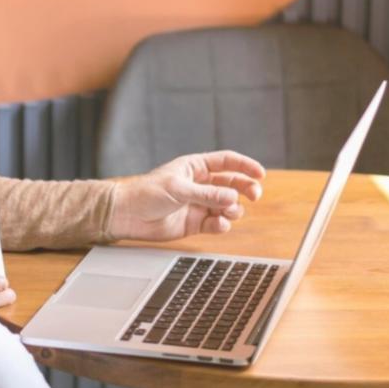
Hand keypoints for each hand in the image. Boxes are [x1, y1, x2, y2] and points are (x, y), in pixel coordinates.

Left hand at [108, 150, 265, 240]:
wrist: (128, 216)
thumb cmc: (146, 194)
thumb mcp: (178, 189)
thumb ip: (207, 195)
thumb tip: (233, 198)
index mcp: (195, 167)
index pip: (227, 162)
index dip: (245, 166)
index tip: (260, 174)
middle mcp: (200, 185)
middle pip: (233, 184)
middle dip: (246, 189)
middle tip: (254, 195)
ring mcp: (199, 204)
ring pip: (228, 206)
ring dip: (233, 209)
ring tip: (228, 212)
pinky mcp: (195, 223)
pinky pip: (217, 224)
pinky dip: (221, 225)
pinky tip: (219, 224)